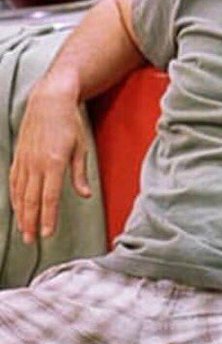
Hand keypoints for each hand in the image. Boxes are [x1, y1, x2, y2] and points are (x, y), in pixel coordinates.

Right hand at [9, 81, 91, 243]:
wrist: (48, 102)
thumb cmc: (69, 124)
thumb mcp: (81, 148)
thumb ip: (80, 174)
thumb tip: (84, 195)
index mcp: (54, 163)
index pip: (49, 198)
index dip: (48, 218)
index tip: (47, 234)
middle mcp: (36, 164)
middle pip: (31, 200)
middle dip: (31, 222)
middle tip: (32, 241)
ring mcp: (24, 161)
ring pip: (20, 194)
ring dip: (21, 214)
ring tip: (23, 231)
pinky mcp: (19, 157)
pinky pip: (14, 182)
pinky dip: (14, 198)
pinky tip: (17, 208)